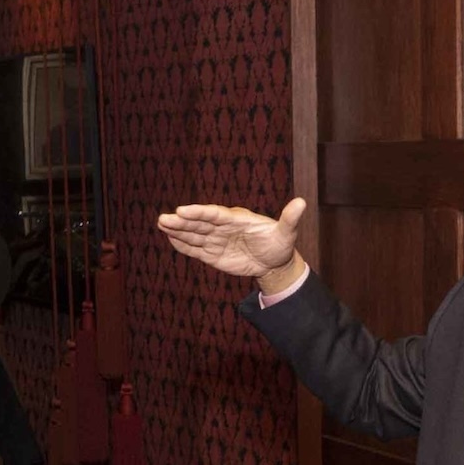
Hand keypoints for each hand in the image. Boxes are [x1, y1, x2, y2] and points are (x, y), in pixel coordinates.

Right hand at [157, 198, 306, 281]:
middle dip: (182, 222)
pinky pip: (196, 249)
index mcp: (237, 219)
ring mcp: (217, 240)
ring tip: (161, 225)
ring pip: (195, 235)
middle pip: (200, 223)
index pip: (215, 214)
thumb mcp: (286, 233)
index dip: (199, 212)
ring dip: (178, 231)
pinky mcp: (213, 254)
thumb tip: (302, 202)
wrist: (274, 261)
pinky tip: (170, 239)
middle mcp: (223, 227)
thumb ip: (290, 219)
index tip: (183, 210)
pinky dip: (184, 245)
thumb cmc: (280, 244)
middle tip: (163, 219)